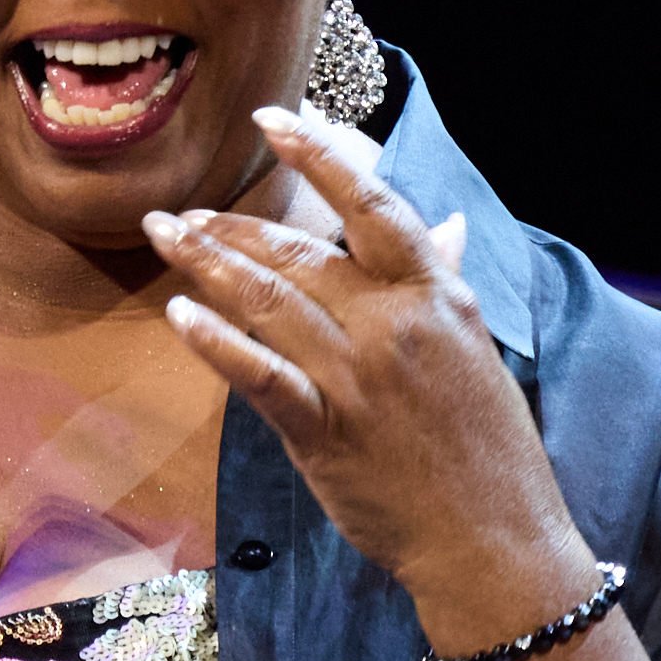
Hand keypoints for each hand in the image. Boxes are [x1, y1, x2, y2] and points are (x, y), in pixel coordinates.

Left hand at [145, 106, 601, 651]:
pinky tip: (179, 312)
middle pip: (300, 251)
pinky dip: (216, 340)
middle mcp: (395, 324)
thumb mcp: (477, 348)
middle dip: (231, 225)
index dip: (319, 155)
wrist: (493, 540)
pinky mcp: (325, 432)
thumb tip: (445, 225)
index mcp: (438, 294)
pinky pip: (260, 374)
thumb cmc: (488, 447)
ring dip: (208, 263)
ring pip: (269, 300)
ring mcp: (357, 377)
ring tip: (166, 236)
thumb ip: (446, 281)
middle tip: (180, 211)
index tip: (271, 120)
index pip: (371, 203)